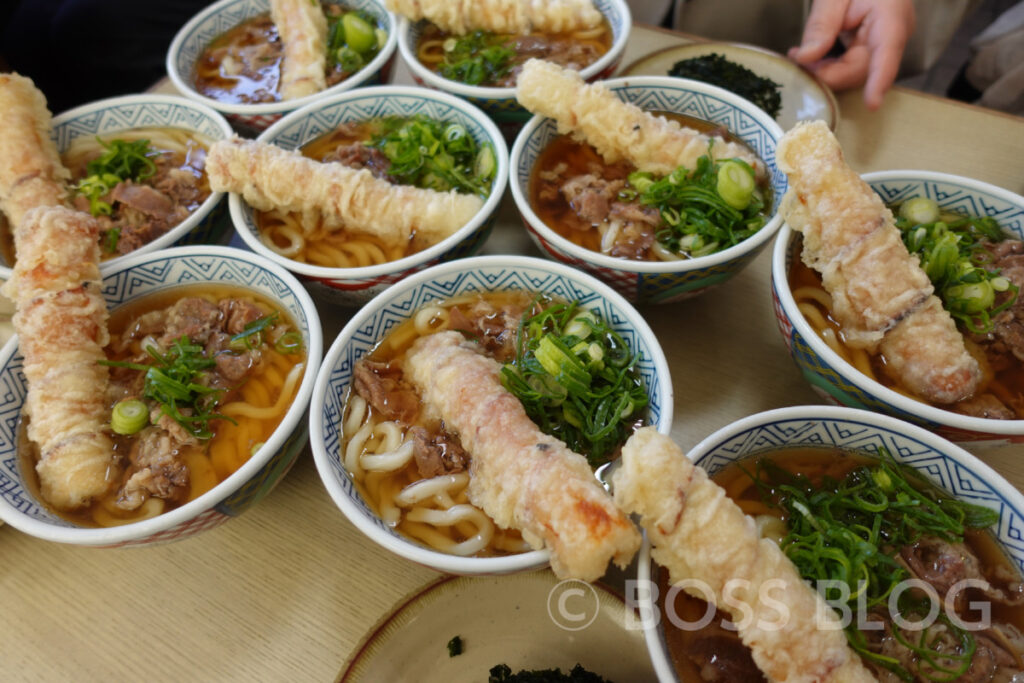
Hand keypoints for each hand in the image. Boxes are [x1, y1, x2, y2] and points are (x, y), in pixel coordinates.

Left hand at [788, 0, 914, 109]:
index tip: (872, 104)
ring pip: (854, 72)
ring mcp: (885, 44)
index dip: (878, 81)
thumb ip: (821, 24)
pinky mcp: (874, 48)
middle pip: (862, 70)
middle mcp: (893, 35)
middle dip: (828, 73)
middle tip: (798, 60)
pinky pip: (852, 66)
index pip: (887, 54)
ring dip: (825, 71)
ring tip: (800, 56)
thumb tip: (806, 58)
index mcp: (891, 17)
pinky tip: (812, 57)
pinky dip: (830, 66)